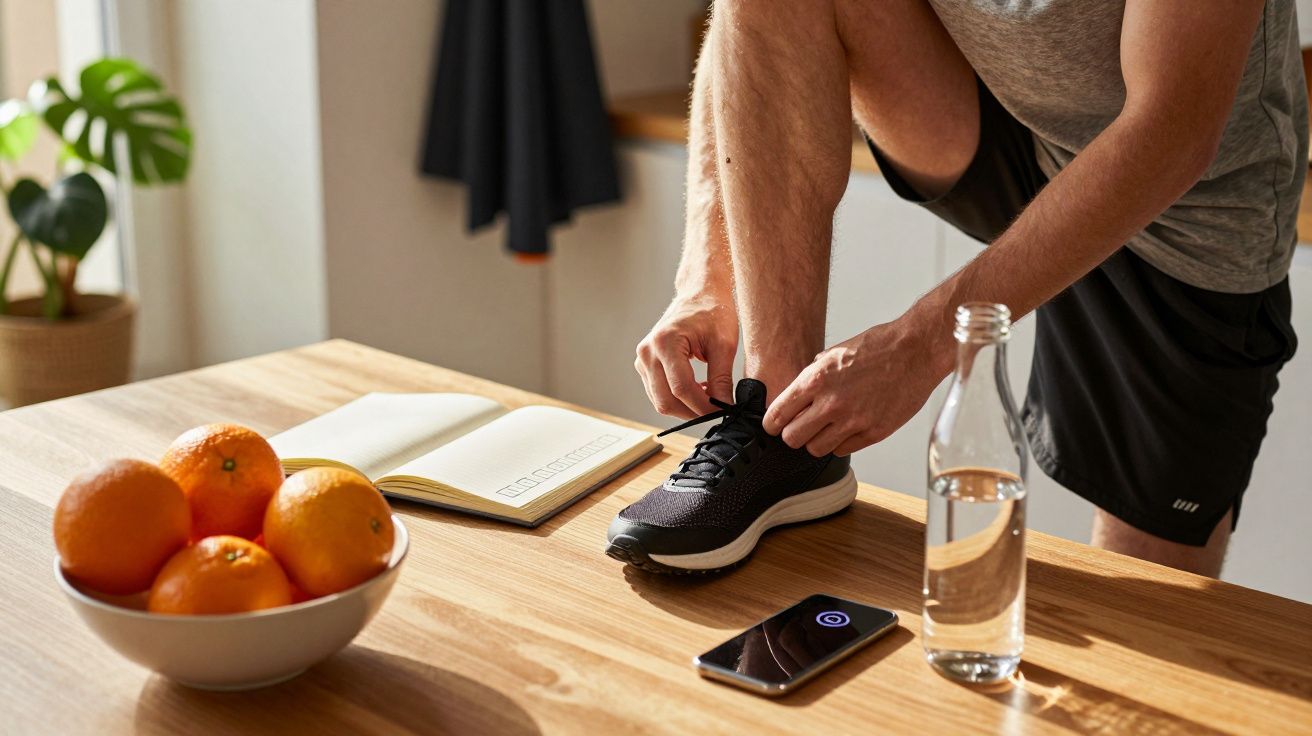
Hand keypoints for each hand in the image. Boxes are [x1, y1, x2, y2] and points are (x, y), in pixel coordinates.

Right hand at [635, 292, 738, 418]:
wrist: (699, 294)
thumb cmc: (712, 312)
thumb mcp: (724, 345)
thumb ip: (722, 379)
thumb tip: (725, 407)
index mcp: (665, 342)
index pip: (681, 388)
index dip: (703, 407)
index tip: (723, 412)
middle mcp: (648, 352)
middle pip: (666, 400)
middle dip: (693, 412)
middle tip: (717, 411)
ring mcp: (643, 359)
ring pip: (661, 401)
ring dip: (685, 407)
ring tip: (710, 397)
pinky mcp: (645, 365)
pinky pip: (659, 393)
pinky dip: (678, 399)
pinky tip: (697, 390)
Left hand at [763, 317, 949, 456]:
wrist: (916, 350)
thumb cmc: (877, 347)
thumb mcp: (833, 353)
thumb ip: (812, 377)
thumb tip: (796, 397)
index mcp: (816, 379)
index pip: (777, 414)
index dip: (772, 423)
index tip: (774, 425)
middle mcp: (831, 403)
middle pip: (792, 438)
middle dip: (793, 434)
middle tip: (800, 427)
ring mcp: (853, 421)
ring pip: (815, 449)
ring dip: (817, 441)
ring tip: (826, 428)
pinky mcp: (873, 433)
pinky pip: (843, 450)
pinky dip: (841, 443)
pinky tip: (847, 428)